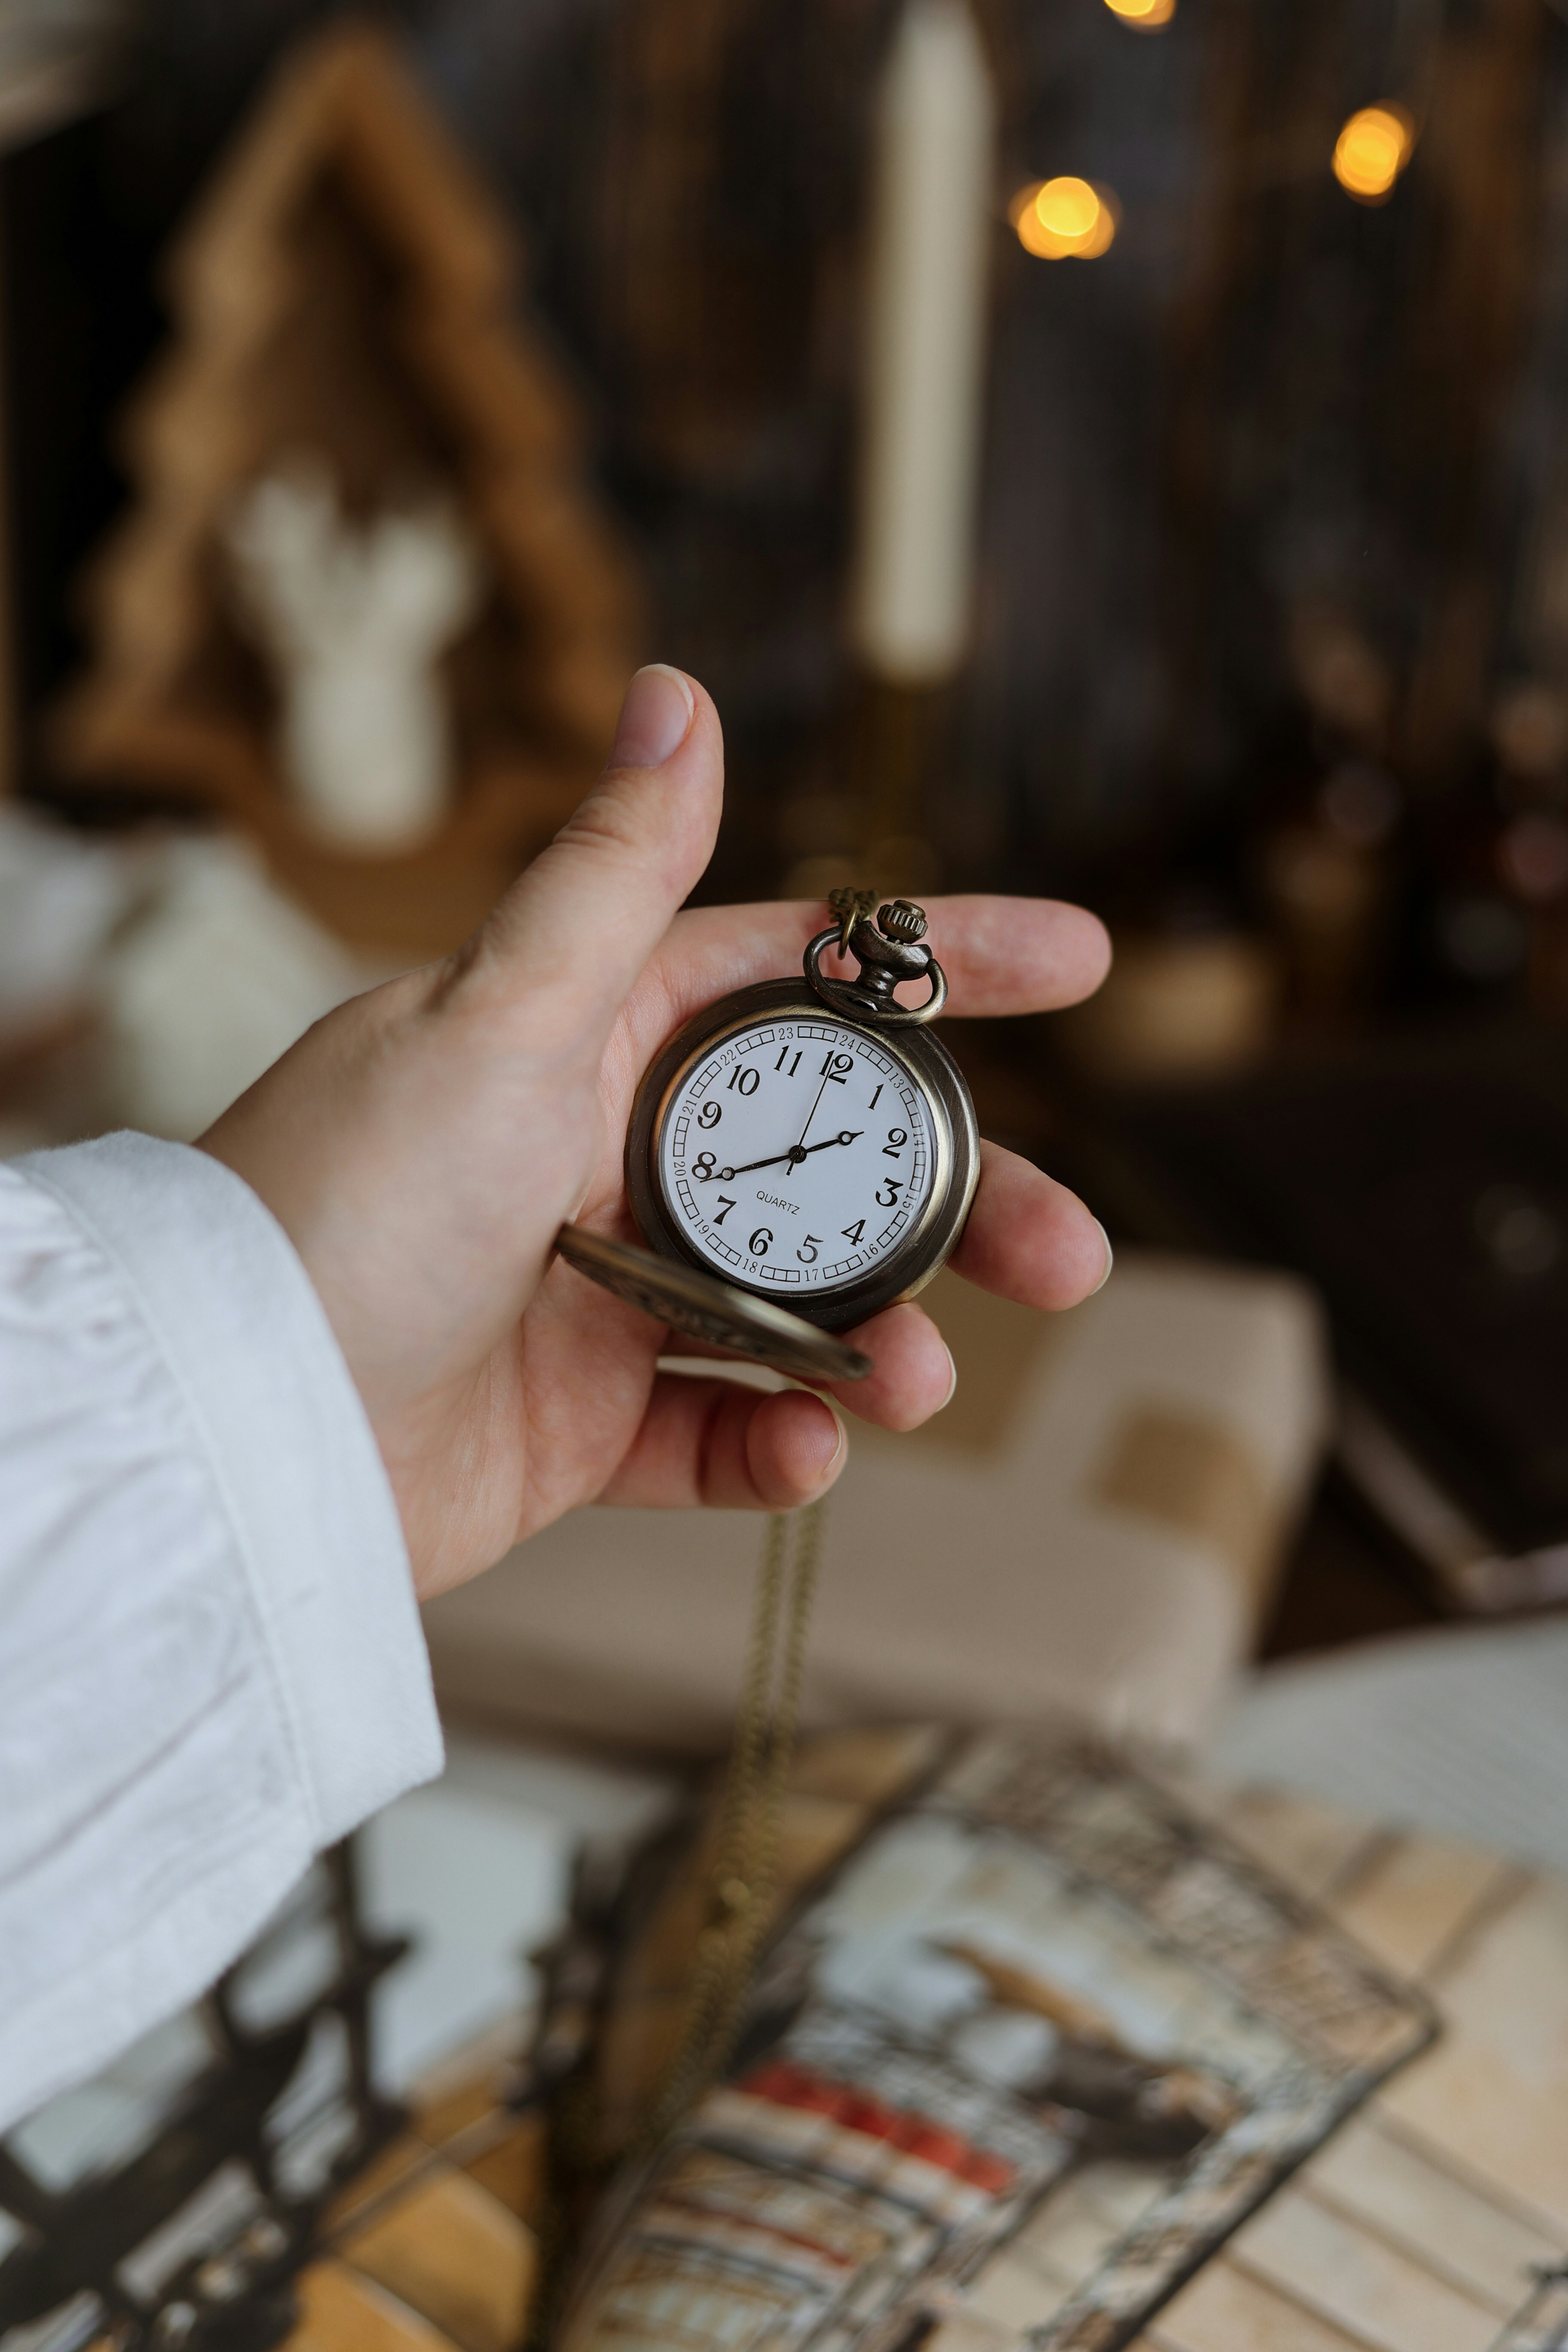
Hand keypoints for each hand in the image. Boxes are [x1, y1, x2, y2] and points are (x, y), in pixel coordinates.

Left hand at [201, 666, 1111, 1599]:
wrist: (241, 1424)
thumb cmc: (350, 1195)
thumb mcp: (499, 1012)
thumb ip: (612, 872)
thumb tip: (673, 689)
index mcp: (590, 1040)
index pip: (799, 977)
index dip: (943, 961)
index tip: (1078, 958)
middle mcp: (603, 1160)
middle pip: (831, 1165)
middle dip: (958, 1203)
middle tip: (1067, 1252)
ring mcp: (600, 1295)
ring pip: (796, 1308)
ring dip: (882, 1343)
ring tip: (918, 1378)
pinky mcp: (580, 1424)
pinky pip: (714, 1433)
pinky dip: (775, 1445)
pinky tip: (807, 1444)